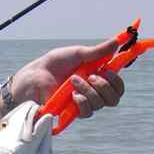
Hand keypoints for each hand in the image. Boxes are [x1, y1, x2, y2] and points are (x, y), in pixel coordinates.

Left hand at [10, 37, 124, 118]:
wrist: (36, 75)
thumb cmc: (55, 64)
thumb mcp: (78, 54)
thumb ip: (98, 51)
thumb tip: (117, 41)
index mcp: (97, 79)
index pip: (117, 87)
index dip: (117, 81)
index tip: (109, 69)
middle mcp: (92, 93)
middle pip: (113, 99)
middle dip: (105, 86)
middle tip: (92, 76)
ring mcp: (82, 103)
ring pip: (100, 103)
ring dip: (89, 90)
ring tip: (73, 80)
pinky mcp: (72, 113)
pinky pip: (87, 112)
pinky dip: (82, 101)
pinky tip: (73, 94)